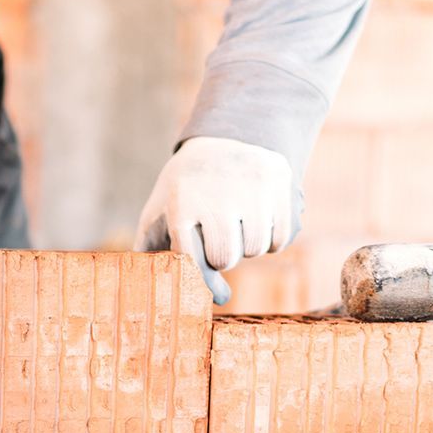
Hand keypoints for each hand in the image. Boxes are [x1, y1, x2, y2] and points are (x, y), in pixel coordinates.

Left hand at [130, 136, 293, 304]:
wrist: (226, 138)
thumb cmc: (186, 188)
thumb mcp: (161, 209)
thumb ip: (151, 249)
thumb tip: (156, 290)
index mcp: (181, 202)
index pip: (191, 257)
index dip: (201, 280)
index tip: (216, 294)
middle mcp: (216, 192)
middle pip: (226, 258)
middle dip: (222, 257)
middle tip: (219, 242)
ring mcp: (250, 185)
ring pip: (256, 248)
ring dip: (248, 247)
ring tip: (238, 226)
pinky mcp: (279, 181)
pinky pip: (281, 237)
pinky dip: (272, 239)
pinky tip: (259, 221)